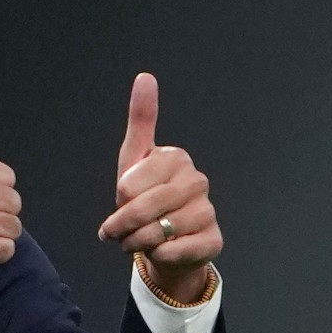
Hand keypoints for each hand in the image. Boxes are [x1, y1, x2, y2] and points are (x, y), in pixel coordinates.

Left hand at [97, 73, 221, 301]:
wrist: (162, 241)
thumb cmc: (144, 197)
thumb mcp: (133, 160)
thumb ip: (140, 119)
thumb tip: (145, 76)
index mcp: (176, 158)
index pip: (129, 185)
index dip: (119, 200)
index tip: (122, 201)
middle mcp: (197, 181)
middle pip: (143, 209)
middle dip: (123, 226)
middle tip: (117, 232)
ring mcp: (208, 211)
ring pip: (158, 233)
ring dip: (138, 243)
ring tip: (138, 240)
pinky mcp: (214, 239)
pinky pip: (175, 252)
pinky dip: (160, 256)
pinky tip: (162, 250)